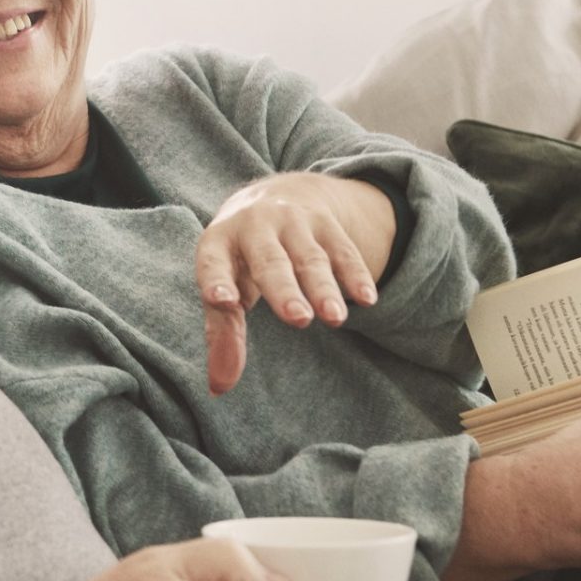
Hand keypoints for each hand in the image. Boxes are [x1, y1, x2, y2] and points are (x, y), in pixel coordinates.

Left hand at [196, 173, 393, 394]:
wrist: (279, 192)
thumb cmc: (242, 255)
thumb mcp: (226, 283)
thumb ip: (222, 333)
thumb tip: (218, 388)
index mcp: (219, 241)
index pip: (212, 261)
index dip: (216, 279)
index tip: (223, 301)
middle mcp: (255, 225)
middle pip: (270, 260)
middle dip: (284, 289)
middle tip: (297, 319)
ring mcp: (294, 221)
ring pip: (311, 258)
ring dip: (325, 287)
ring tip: (334, 318)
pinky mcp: (327, 224)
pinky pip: (344, 250)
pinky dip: (356, 274)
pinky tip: (367, 299)